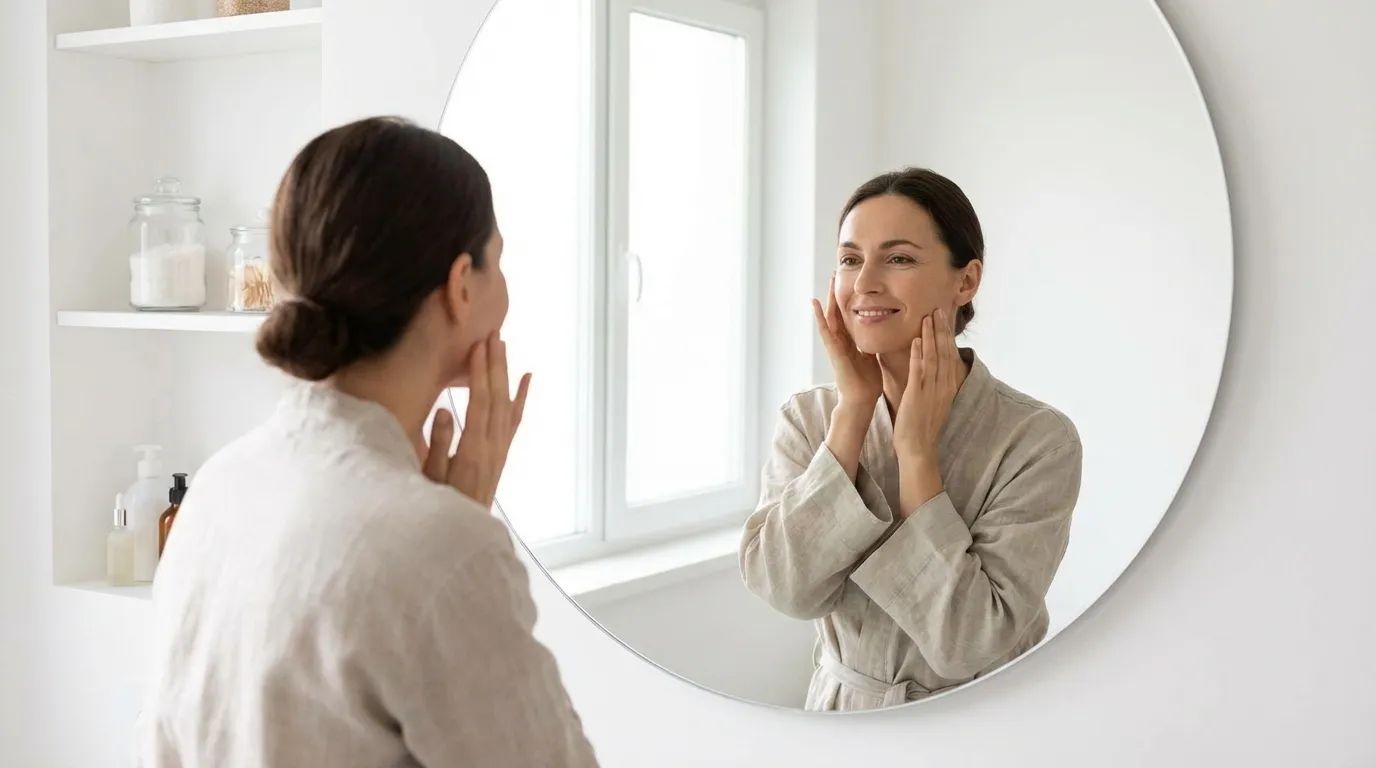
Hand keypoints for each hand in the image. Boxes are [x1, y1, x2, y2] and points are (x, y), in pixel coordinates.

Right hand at [424, 333, 531, 506]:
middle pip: (496, 398)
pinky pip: (514, 421)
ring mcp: (499, 450)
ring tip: (504, 346)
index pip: (479, 404)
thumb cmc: (436, 507)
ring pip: (506, 405)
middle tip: (493, 334)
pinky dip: (521, 398)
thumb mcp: (428, 480)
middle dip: (494, 365)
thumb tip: (445, 412)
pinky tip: (526, 378)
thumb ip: (437, 447)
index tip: (478, 347)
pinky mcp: (501, 454)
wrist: (461, 537)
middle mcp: (492, 447)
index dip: (479, 374)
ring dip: (505, 374)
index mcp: (472, 451)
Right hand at [812, 273, 881, 408]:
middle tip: (837, 274)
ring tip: (829, 282)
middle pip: (838, 312)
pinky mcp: (833, 351)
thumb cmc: (867, 382)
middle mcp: (841, 341)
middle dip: (837, 294)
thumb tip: (882, 330)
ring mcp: (835, 345)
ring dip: (829, 299)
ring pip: (830, 317)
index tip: (850, 282)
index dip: (849, 299)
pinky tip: (816, 304)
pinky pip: (825, 331)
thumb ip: (872, 342)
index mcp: (851, 341)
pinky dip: (819, 317)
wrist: (861, 400)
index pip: (848, 315)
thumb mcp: (872, 355)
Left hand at [892, 309, 962, 463]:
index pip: (949, 355)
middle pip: (944, 352)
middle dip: (941, 329)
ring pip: (933, 357)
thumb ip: (932, 384)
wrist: (918, 449)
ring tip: (928, 317)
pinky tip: (915, 340)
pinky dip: (918, 354)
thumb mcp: (933, 401)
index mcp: (948, 387)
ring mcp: (932, 390)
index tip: (944, 318)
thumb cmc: (922, 426)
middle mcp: (943, 386)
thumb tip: (929, 369)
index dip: (946, 335)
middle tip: (938, 309)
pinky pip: (919, 371)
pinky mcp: (918, 395)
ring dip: (930, 336)